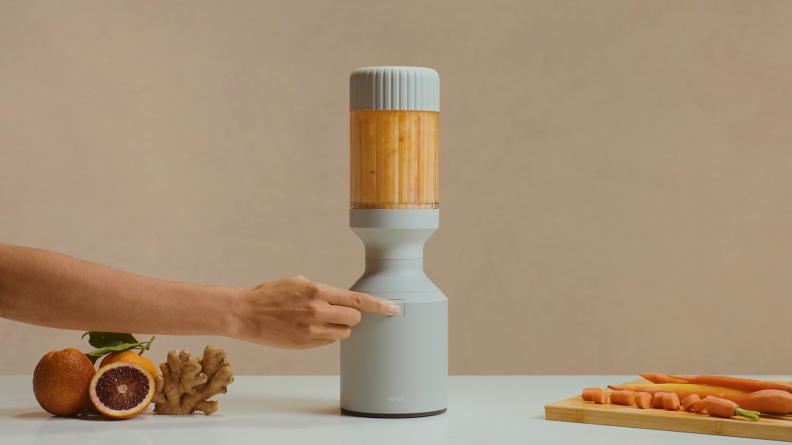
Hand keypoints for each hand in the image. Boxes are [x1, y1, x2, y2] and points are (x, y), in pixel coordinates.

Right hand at [231, 274, 400, 348]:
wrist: (245, 314)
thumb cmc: (271, 294)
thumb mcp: (298, 282)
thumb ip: (322, 290)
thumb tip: (341, 298)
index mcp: (317, 292)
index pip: (357, 300)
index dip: (378, 305)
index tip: (394, 308)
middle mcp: (317, 311)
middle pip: (354, 320)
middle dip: (352, 317)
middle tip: (339, 312)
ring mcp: (311, 331)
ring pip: (343, 334)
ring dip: (339, 328)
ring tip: (320, 320)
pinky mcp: (305, 344)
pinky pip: (328, 342)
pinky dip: (325, 336)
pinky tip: (307, 328)